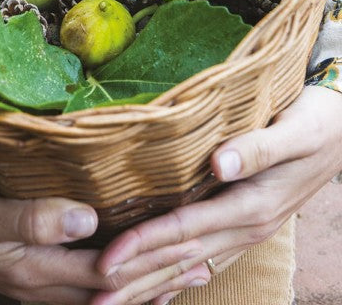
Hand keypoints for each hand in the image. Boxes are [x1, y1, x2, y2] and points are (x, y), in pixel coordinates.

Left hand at [87, 85, 341, 304]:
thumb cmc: (317, 123)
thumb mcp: (294, 130)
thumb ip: (256, 148)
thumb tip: (217, 163)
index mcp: (252, 204)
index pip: (185, 228)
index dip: (143, 244)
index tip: (107, 261)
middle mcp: (247, 226)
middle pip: (181, 258)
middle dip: (137, 280)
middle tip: (94, 299)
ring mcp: (247, 231)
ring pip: (190, 265)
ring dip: (151, 284)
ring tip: (113, 301)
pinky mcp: (246, 224)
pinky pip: (206, 259)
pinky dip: (179, 278)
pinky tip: (159, 292)